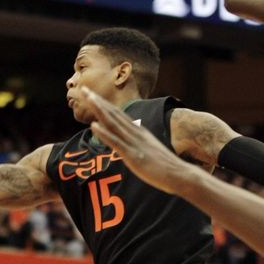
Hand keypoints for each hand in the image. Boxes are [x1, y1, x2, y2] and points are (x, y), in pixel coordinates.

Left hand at [80, 91, 194, 196]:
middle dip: (98, 101)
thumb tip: (133, 147)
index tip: (93, 96)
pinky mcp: (133, 156)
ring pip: (113, 123)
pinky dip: (104, 133)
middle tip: (84, 89)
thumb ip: (141, 147)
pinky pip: (116, 142)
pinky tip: (93, 126)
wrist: (180, 174)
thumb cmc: (167, 168)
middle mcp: (136, 134)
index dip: (105, 105)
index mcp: (140, 133)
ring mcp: (134, 143)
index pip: (119, 115)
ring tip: (87, 98)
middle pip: (114, 114)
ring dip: (99, 110)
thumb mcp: (151, 153)